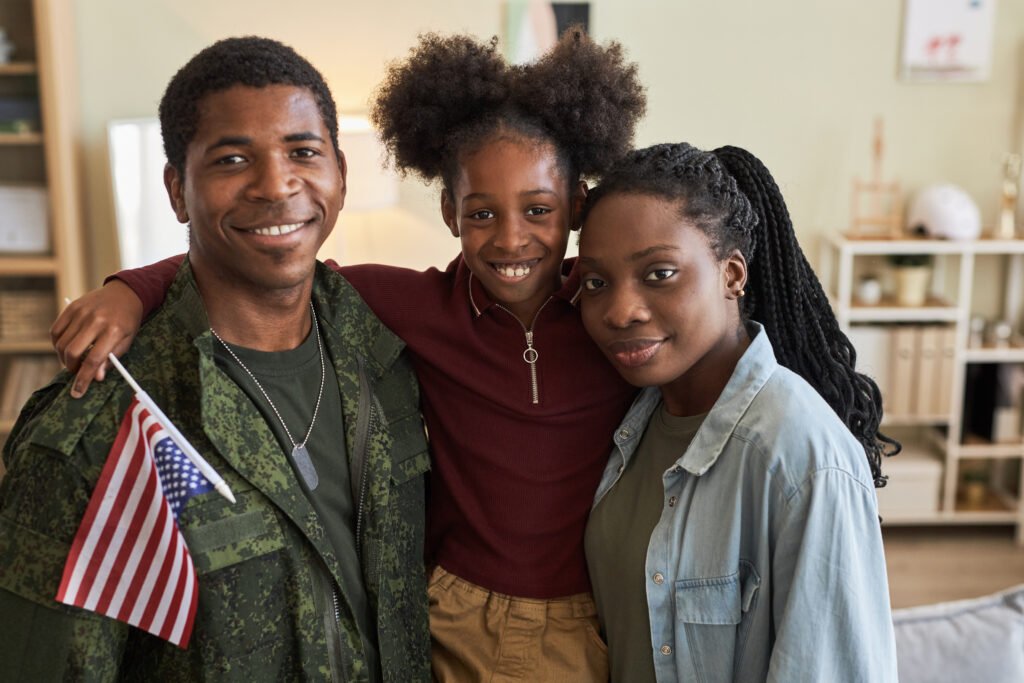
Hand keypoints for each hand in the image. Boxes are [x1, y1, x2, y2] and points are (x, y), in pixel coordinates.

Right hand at [50, 280, 143, 397]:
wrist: (125, 293)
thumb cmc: (127, 321)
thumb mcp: (127, 341)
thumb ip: (111, 360)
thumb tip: (95, 378)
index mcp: (114, 331)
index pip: (94, 360)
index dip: (84, 379)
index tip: (77, 392)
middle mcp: (96, 320)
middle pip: (73, 352)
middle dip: (72, 368)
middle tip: (77, 372)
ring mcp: (82, 312)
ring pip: (61, 343)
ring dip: (63, 358)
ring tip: (73, 360)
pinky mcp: (72, 307)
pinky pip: (55, 331)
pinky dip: (57, 344)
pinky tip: (65, 347)